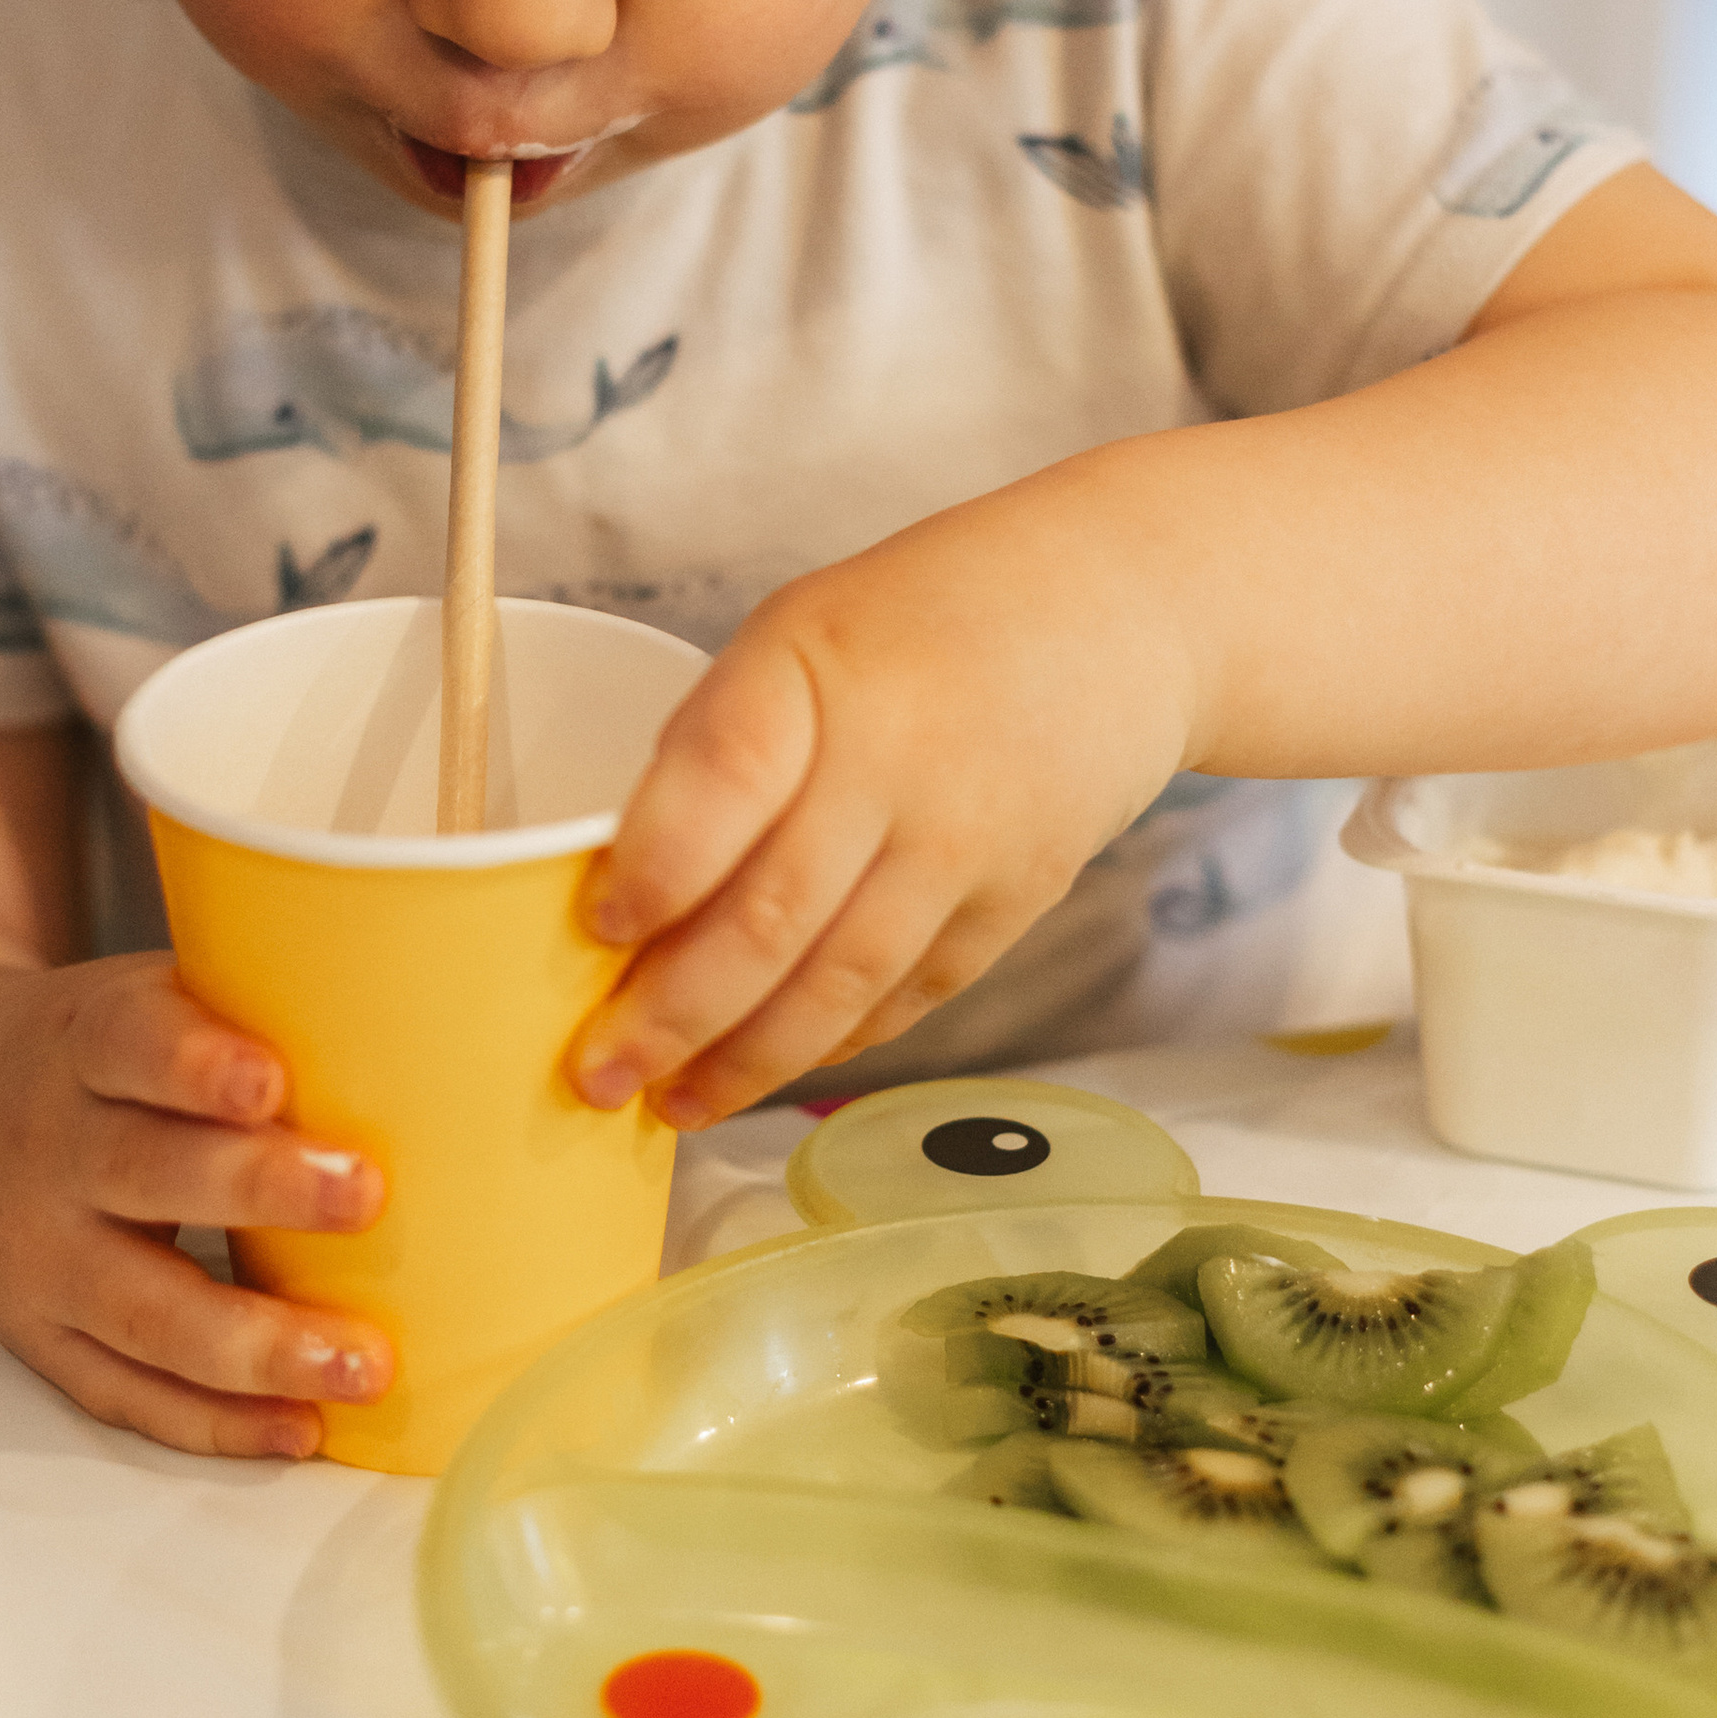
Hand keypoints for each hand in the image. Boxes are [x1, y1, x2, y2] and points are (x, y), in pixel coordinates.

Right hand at [0, 950, 391, 1456]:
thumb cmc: (111, 1049)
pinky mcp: (37, 1339)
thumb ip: (254, 1005)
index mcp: (81, 1043)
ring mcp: (35, 1256)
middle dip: (256, 1190)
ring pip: (140, 1310)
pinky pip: (125, 1393)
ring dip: (257, 1346)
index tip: (271, 1081)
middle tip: (366, 1196)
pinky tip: (301, 1427)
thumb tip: (437, 1020)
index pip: (129, 1045)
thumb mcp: (151, 994)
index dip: (195, 1064)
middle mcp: (46, 1149)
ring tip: (364, 1363)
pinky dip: (215, 1421)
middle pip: (141, 1173)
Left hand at [571, 471, 1194, 1127]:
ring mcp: (967, 842)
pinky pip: (910, 996)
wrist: (1119, 612)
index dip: (655, 866)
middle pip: (773, 913)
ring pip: (840, 981)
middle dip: (673, 1013)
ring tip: (670, 1106)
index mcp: (818, 667)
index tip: (597, 931)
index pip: (723, 776)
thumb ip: (720, 743)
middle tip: (597, 1073)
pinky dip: (833, 1044)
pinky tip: (771, 1072)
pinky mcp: (1018, 901)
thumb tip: (629, 885)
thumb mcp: (799, 631)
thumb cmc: (926, 618)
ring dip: (745, 1061)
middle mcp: (899, 761)